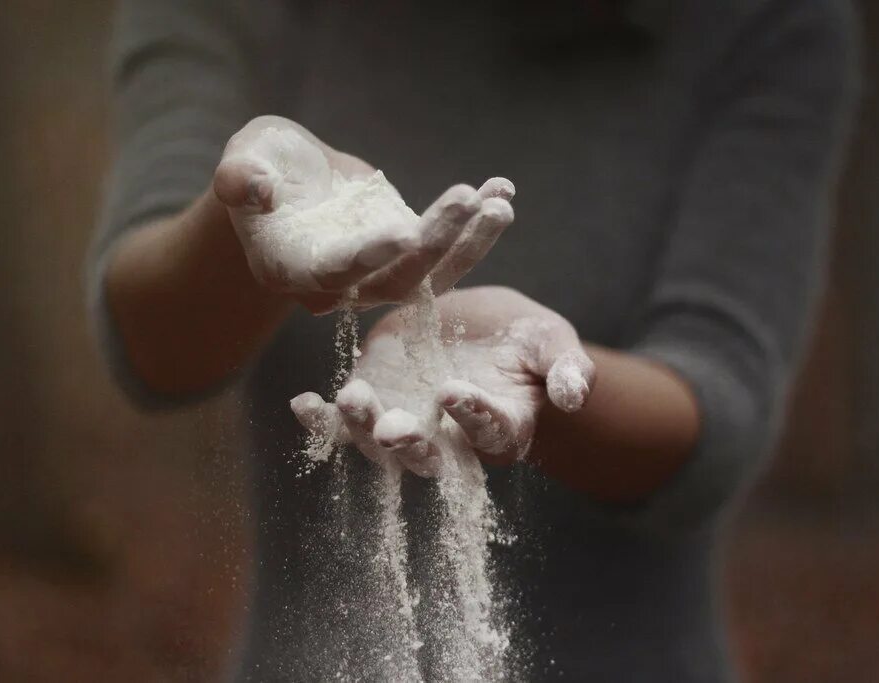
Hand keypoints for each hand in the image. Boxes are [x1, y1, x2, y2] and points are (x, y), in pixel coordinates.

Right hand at [213, 116, 514, 313]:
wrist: (289, 179)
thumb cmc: (261, 165)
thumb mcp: (245, 157)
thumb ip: (240, 174)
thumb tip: (249, 187)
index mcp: (291, 270)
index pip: (331, 273)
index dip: (366, 257)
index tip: (404, 232)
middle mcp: (338, 288)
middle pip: (392, 279)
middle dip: (434, 243)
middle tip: (466, 200)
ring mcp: (378, 276)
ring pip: (429, 273)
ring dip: (468, 241)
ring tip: (500, 202)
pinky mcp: (407, 256)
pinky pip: (447, 250)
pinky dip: (476, 226)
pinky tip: (503, 191)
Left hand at [291, 287, 596, 475]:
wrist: (478, 322)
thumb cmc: (523, 339)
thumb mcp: (550, 343)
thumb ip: (565, 368)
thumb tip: (574, 395)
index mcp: (499, 427)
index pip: (488, 433)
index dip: (472, 416)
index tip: (453, 392)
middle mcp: (449, 439)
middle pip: (428, 457)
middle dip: (409, 447)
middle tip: (393, 429)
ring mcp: (407, 423)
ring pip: (380, 443)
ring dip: (362, 428)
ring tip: (351, 398)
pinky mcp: (374, 402)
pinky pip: (341, 424)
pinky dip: (321, 421)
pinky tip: (304, 405)